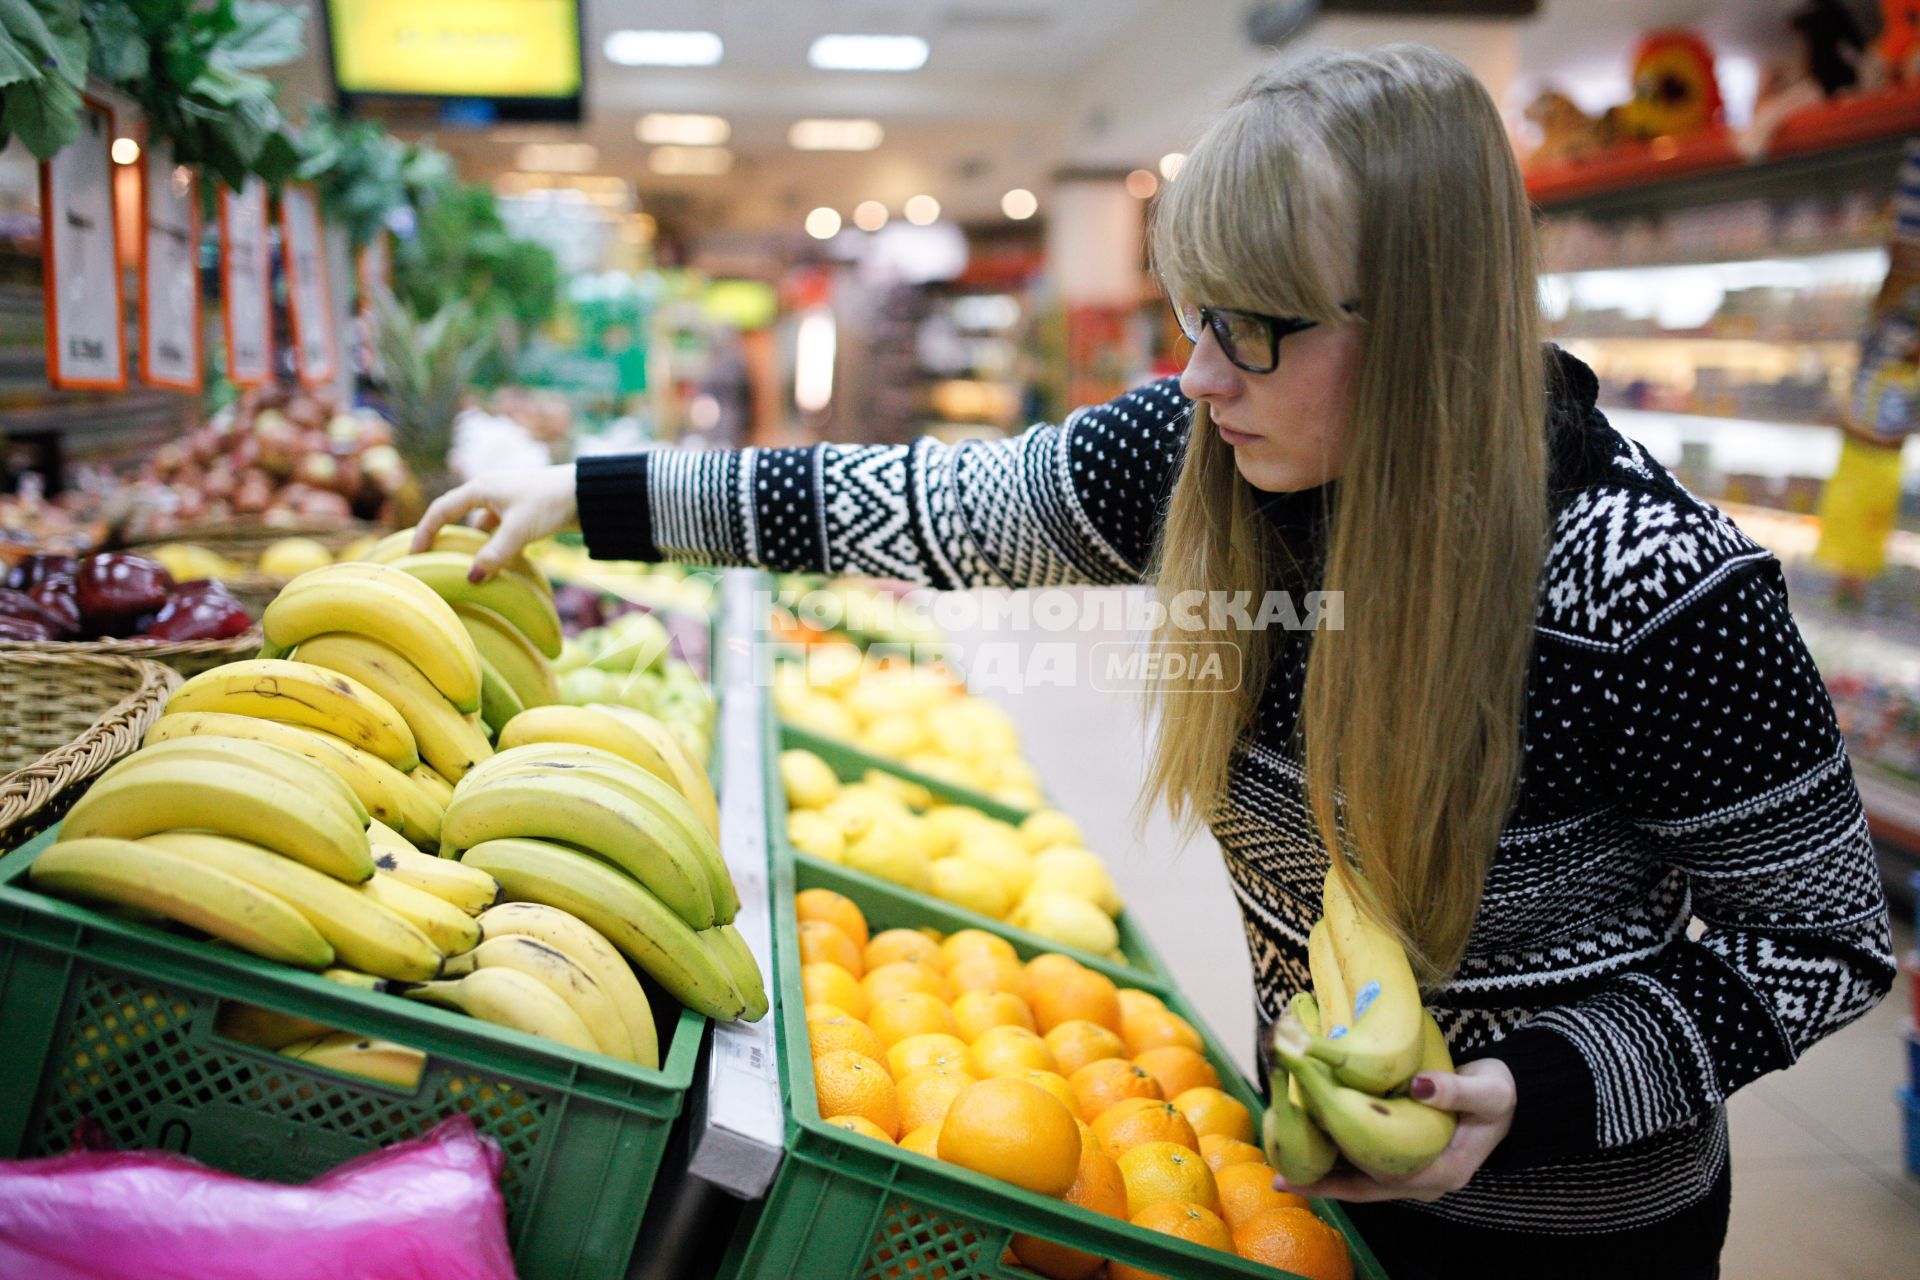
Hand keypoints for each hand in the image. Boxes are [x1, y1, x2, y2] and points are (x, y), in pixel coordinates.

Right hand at [414, 465, 578, 581]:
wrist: (586, 492)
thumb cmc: (550, 504)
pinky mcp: (520, 510)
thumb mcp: (519, 531)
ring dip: (474, 545)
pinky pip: (498, 530)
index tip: (414, 554)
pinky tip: (500, 565)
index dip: (425, 532)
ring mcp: (505, 500)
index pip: (441, 510)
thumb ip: (495, 555)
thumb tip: (471, 579)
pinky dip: (496, 546)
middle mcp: (488, 490)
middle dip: (444, 538)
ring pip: (480, 526)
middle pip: (456, 516)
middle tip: (431, 561)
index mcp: (480, 488)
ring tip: (466, 568)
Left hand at [1276, 1058, 1515, 1202]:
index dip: (1343, 1178)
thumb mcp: (1488, 1090)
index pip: (1382, 1181)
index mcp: (1442, 1172)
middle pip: (1364, 1188)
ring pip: (1361, 1180)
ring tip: (1283, 1165)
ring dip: (1325, 1174)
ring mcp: (1415, 1171)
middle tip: (1280, 1177)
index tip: (1307, 1168)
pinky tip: (1311, 1146)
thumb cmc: (1499, 1092)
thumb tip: (1422, 1085)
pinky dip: (1339, 1158)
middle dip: (1322, 1185)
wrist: (1512, 1094)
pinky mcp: (1408, 1156)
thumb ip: (1457, 1090)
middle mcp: (1424, 1180)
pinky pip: (1366, 1164)